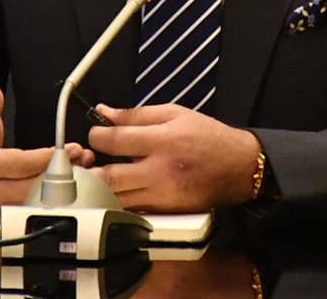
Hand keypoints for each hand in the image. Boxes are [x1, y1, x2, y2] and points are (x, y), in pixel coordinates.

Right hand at [0, 77, 93, 216]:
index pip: (17, 165)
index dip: (44, 159)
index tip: (67, 150)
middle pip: (31, 189)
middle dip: (59, 175)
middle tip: (81, 157)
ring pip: (34, 202)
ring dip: (61, 187)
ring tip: (82, 167)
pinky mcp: (3, 216)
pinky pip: (31, 207)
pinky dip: (52, 196)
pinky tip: (69, 181)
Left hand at [88, 103, 259, 211]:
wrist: (238, 167)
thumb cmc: (207, 136)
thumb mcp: (174, 113)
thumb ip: (136, 114)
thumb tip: (104, 112)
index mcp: (162, 141)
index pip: (115, 141)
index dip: (96, 135)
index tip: (95, 133)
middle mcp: (160, 171)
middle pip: (110, 177)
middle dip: (91, 168)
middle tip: (88, 159)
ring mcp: (163, 197)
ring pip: (117, 199)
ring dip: (101, 188)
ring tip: (99, 174)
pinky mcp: (166, 213)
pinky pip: (132, 211)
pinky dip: (119, 202)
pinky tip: (117, 190)